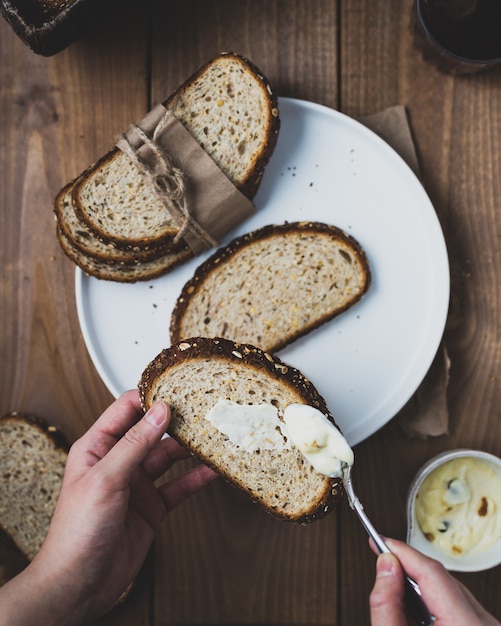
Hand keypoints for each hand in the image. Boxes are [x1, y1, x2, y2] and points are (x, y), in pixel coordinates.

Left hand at [0, 390, 216, 625]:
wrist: (80, 584)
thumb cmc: (77, 532)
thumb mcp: (105, 479)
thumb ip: (135, 443)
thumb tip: (160, 410)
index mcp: (97, 447)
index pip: (126, 409)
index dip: (150, 396)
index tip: (178, 387)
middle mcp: (118, 461)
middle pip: (152, 430)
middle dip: (176, 420)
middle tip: (203, 408)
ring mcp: (137, 483)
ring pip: (168, 456)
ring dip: (190, 448)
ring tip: (213, 435)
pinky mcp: (152, 506)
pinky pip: (178, 485)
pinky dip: (196, 477)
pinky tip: (213, 470)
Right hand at [370, 538, 500, 625]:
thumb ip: (387, 603)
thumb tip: (385, 563)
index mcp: (466, 625)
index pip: (431, 571)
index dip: (402, 551)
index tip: (378, 540)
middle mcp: (484, 623)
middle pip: (440, 579)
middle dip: (408, 570)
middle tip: (381, 566)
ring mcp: (487, 625)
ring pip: (448, 590)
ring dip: (420, 587)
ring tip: (396, 596)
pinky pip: (457, 604)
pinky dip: (433, 602)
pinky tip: (416, 612)